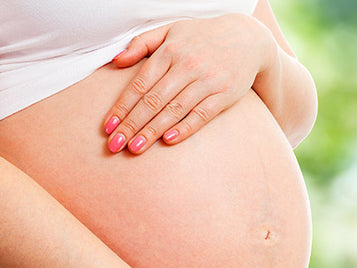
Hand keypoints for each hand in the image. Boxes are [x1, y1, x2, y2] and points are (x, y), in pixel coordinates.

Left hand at [103, 14, 274, 153]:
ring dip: (152, 131)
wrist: (249, 38)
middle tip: (115, 145)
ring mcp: (207, 80)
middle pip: (153, 100)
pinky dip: (185, 128)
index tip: (108, 127)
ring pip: (174, 110)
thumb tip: (116, 62)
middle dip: (131, 125)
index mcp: (170, 51)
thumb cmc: (202, 37)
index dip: (122, 107)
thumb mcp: (171, 30)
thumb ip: (142, 43)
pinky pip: (202, 114)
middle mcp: (187, 65)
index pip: (140, 84)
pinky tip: (168, 140)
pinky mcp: (225, 94)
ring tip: (135, 148)